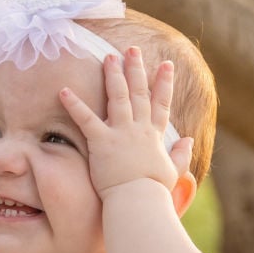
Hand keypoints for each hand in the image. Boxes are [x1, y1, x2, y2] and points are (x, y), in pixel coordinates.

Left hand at [59, 47, 194, 199]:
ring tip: (108, 56)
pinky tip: (63, 90)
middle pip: (138, 92)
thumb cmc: (154, 192)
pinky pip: (86, 119)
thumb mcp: (173, 171)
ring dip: (113, 74)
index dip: (164, 83)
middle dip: (135, 68)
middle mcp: (139, 129)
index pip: (161, 103)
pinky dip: (74, 104)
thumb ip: (182, 154)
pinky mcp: (102, 142)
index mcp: (154, 136)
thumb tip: (190, 140)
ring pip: (118, 96)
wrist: (139, 202)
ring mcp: (121, 133)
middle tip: (131, 50)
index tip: (166, 65)